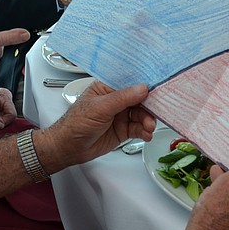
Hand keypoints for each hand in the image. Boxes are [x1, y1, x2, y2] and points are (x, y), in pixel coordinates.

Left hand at [34, 81, 155, 172]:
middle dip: (150, 105)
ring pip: (141, 114)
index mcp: (107, 87)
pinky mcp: (123, 130)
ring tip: (148, 127)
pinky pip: (139, 128)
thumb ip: (122, 98)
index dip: (144, 82)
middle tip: (157, 112)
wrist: (69, 148)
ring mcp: (120, 115)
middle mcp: (116, 99)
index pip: (129, 81)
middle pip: (140, 98)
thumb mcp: (99, 108)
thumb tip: (142, 88)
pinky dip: (145, 131)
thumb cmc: (76, 123)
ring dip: (148, 120)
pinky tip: (146, 134)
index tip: (159, 85)